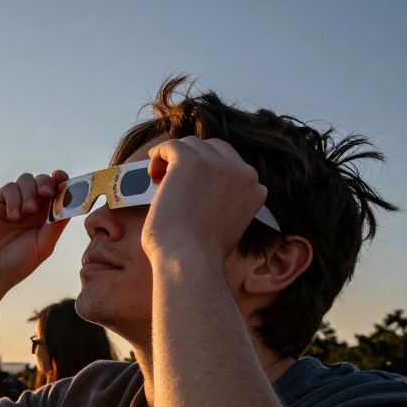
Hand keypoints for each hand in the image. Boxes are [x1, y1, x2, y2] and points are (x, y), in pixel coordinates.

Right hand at [0, 171, 70, 293]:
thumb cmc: (17, 264)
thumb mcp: (43, 246)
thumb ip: (56, 225)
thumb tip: (70, 202)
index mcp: (46, 218)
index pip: (58, 193)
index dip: (63, 183)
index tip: (65, 180)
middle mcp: (32, 209)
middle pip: (44, 181)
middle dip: (47, 183)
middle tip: (46, 193)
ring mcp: (14, 204)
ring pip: (26, 180)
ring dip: (30, 191)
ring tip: (28, 210)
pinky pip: (9, 188)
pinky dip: (14, 198)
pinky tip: (12, 216)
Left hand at [142, 137, 266, 264]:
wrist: (189, 261)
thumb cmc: (200, 255)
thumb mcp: (229, 227)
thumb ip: (227, 205)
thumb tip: (207, 195)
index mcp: (255, 189)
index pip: (232, 165)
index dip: (208, 172)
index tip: (191, 188)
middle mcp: (243, 172)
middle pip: (213, 149)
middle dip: (193, 160)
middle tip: (171, 181)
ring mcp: (218, 164)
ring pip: (191, 145)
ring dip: (173, 159)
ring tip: (158, 179)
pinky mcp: (190, 161)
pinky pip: (171, 146)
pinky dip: (159, 153)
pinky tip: (151, 167)